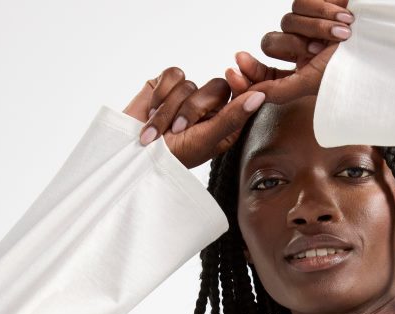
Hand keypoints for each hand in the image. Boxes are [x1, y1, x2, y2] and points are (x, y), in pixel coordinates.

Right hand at [122, 67, 265, 168]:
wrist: (133, 154)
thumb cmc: (174, 157)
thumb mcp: (207, 139)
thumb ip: (233, 116)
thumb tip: (261, 95)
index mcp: (227, 124)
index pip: (242, 95)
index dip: (239, 84)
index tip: (234, 76)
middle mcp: (211, 109)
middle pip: (216, 86)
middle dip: (193, 109)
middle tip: (179, 131)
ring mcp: (188, 96)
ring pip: (190, 83)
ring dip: (171, 109)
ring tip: (160, 130)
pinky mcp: (167, 86)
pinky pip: (172, 75)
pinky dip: (160, 95)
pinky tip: (152, 113)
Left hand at [225, 0, 354, 104]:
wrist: (382, 37)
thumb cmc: (354, 65)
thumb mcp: (313, 82)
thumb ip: (279, 91)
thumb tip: (251, 96)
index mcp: (300, 74)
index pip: (264, 73)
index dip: (250, 70)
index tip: (237, 64)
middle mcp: (301, 50)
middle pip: (271, 42)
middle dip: (291, 46)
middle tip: (317, 51)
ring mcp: (308, 25)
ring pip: (286, 21)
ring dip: (313, 27)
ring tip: (341, 35)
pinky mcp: (317, 3)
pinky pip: (300, 1)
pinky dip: (321, 9)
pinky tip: (343, 16)